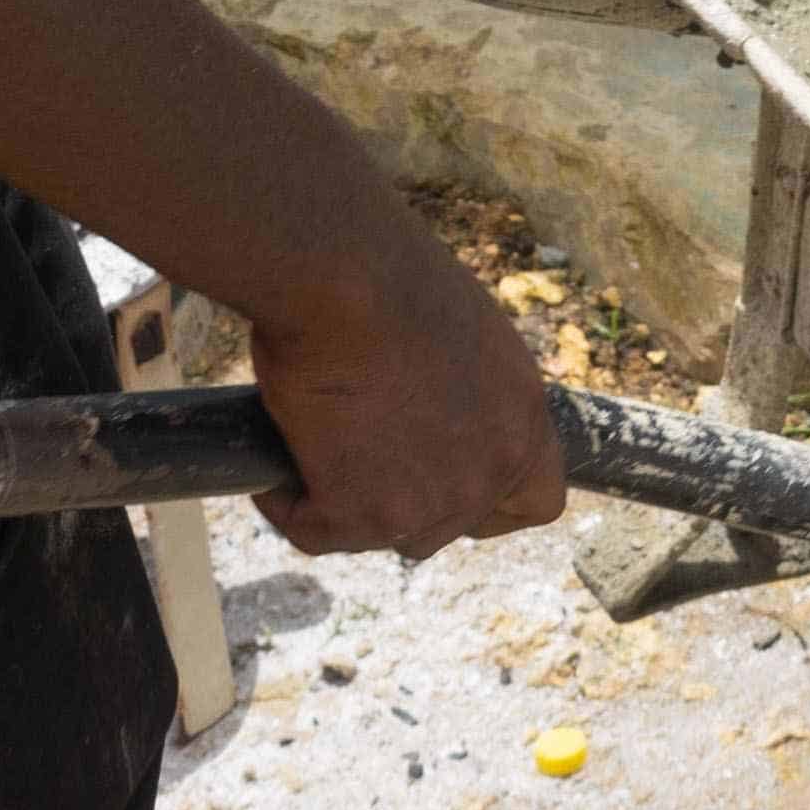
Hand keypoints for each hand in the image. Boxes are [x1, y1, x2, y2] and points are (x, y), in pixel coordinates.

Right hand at [243, 225, 566, 562]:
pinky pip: (312, 529)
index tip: (451, 477)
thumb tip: (417, 418)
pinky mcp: (364, 514)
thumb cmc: (386, 276)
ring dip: (344, 499)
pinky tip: (272, 458)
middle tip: (356, 446)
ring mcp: (430, 502)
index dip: (491, 500)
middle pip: (448, 525)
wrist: (344, 276)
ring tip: (308, 440)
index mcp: (522, 418)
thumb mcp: (457, 336)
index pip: (537, 501)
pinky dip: (284, 499)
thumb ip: (461, 394)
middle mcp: (489, 470)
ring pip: (380, 533)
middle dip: (403, 498)